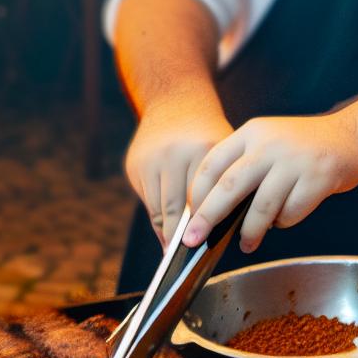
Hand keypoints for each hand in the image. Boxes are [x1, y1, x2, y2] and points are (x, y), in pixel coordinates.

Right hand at [123, 89, 231, 242]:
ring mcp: (151, 159)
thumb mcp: (223, 152)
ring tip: (173, 247)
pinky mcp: (134, 164)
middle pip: (175, 209)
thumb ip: (222, 187)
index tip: (201, 248)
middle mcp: (174, 154)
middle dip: (179, 236)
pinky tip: (164, 225)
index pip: (202, 201)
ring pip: (157, 208)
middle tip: (183, 256)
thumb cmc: (207, 133)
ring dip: (165, 229)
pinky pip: (146, 199)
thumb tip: (214, 231)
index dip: (200, 228)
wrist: (175, 101)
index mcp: (204, 150)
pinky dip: (156, 214)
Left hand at [184, 111, 357, 251]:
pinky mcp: (318, 178)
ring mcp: (295, 161)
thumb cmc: (303, 148)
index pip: (212, 164)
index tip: (190, 217)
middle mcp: (269, 144)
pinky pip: (290, 214)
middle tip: (194, 240)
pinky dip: (283, 222)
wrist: (354, 135)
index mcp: (251, 133)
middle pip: (229, 187)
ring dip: (250, 231)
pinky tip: (285, 217)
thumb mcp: (267, 142)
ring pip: (261, 207)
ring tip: (247, 244)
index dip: (197, 194)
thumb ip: (242, 167)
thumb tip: (209, 210)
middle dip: (208, 218)